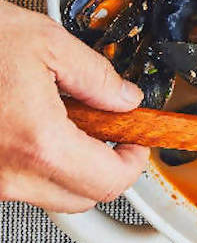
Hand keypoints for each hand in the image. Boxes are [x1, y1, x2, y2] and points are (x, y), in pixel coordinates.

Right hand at [0, 1, 147, 212]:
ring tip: (70, 120)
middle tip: (113, 131)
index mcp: (37, 142)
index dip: (133, 162)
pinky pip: (20, 183)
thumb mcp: (50, 43)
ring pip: (50, 194)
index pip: (107, 182)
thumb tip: (125, 100)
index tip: (136, 140)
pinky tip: (37, 125)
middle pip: (81, 199)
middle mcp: (8, 174)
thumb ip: (97, 78)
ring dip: (72, 166)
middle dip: (106, 167)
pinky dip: (39, 163)